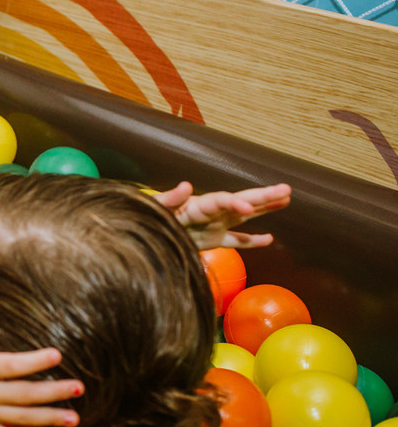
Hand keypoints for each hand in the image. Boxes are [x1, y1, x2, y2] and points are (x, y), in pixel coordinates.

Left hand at [155, 182, 291, 249]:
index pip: (221, 201)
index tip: (248, 209)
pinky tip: (269, 239)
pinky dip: (251, 241)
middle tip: (286, 189)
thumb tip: (185, 185)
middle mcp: (210, 213)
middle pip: (239, 202)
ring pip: (244, 217)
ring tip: (286, 199)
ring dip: (264, 209)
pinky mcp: (211, 241)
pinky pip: (235, 240)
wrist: (140, 234)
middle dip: (262, 197)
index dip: (234, 203)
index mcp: (196, 205)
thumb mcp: (155, 208)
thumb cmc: (146, 217)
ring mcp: (213, 226)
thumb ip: (169, 198)